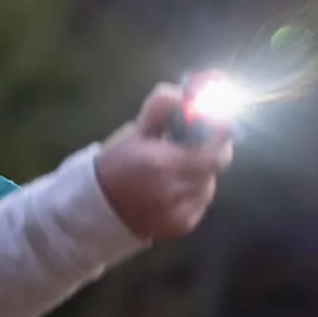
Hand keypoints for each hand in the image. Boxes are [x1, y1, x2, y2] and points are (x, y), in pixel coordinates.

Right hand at [94, 83, 232, 241]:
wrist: (98, 208)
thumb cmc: (117, 163)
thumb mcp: (135, 130)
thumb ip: (161, 107)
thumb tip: (187, 90)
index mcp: (162, 162)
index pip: (214, 147)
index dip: (219, 132)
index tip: (212, 123)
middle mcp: (175, 190)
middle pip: (216, 164)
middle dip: (208, 150)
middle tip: (191, 145)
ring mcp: (181, 211)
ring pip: (209, 183)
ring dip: (199, 172)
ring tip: (174, 171)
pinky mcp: (183, 226)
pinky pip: (200, 202)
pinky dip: (192, 193)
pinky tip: (170, 192)